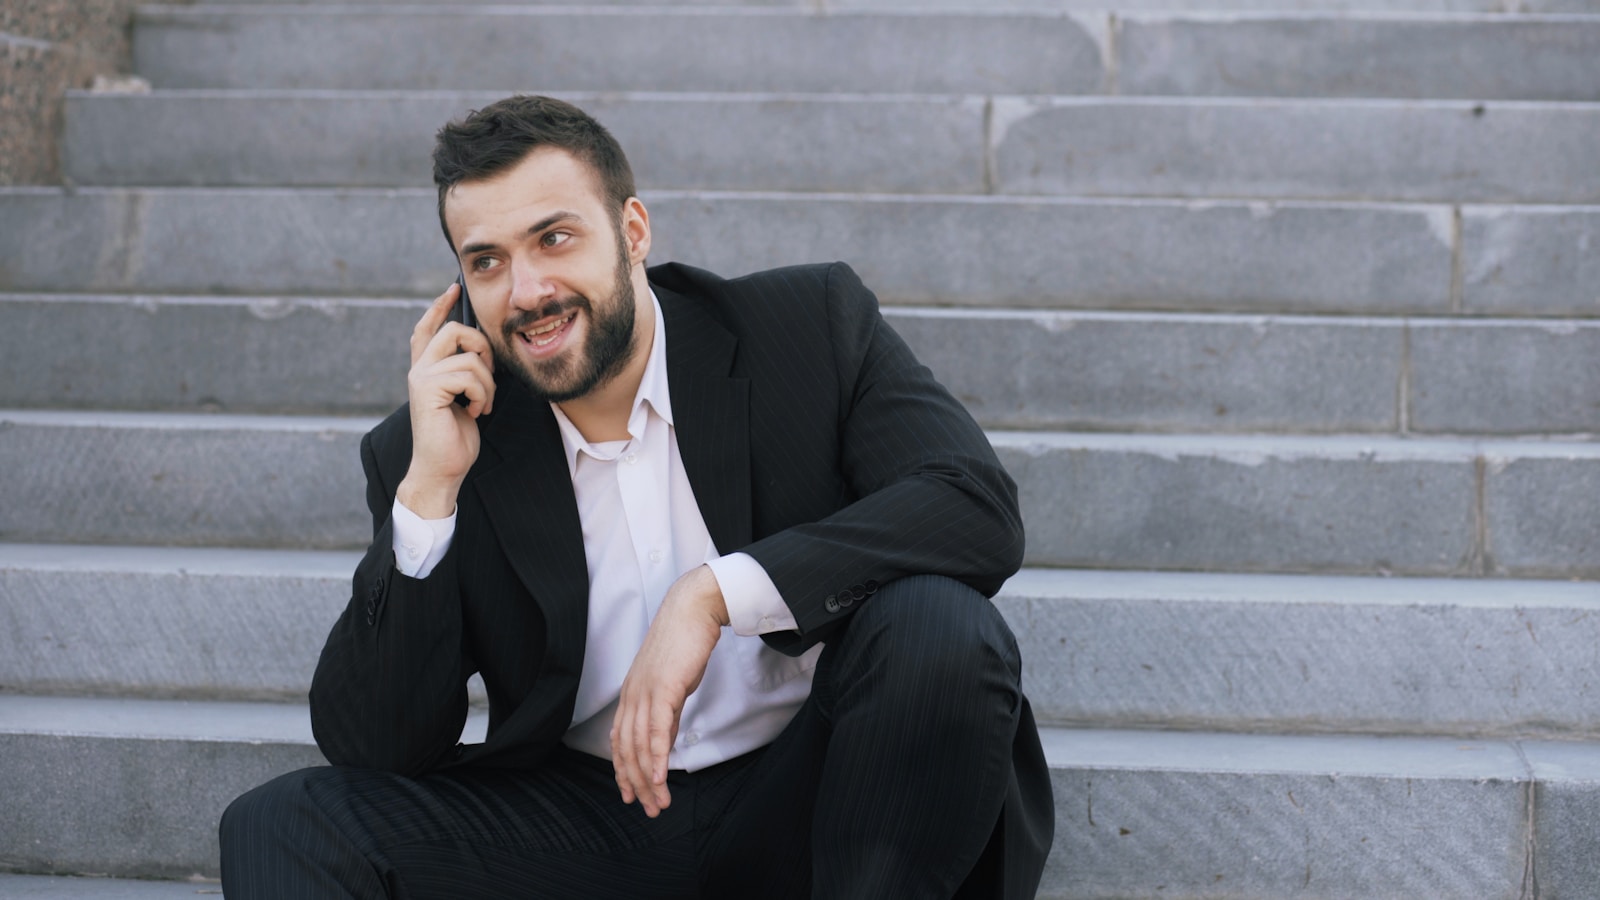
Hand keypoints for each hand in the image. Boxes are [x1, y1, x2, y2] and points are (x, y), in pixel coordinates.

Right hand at [396, 282, 495, 517]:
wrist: (443, 468)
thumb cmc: (457, 436)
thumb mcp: (465, 397)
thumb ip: (467, 372)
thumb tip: (484, 351)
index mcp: (426, 368)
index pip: (428, 327)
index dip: (440, 306)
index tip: (454, 288)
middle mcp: (419, 369)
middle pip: (453, 330)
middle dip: (481, 346)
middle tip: (490, 373)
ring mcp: (420, 377)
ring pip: (468, 356)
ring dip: (487, 382)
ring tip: (483, 402)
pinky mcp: (427, 389)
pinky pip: (468, 375)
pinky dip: (482, 394)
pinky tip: (476, 411)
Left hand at [611, 565, 729, 816]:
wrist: (693, 608)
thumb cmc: (685, 641)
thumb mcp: (672, 682)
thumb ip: (666, 712)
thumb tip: (665, 738)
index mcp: (632, 693)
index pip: (620, 741)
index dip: (623, 771)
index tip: (631, 794)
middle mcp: (632, 695)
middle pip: (626, 750)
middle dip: (636, 784)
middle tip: (649, 809)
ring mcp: (645, 692)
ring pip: (639, 746)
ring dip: (648, 780)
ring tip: (659, 802)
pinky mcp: (663, 689)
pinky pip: (656, 731)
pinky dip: (656, 758)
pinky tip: (660, 778)